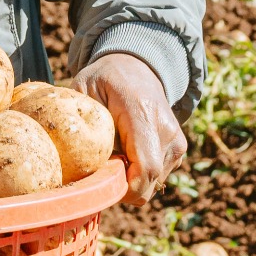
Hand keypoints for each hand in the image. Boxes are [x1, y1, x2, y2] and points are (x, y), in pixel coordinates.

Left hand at [74, 52, 186, 205]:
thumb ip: (82, 123)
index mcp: (142, 113)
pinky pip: (157, 177)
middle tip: (98, 173)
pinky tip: (125, 154)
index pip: (146, 166)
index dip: (126, 188)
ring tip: (112, 156)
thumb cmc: (104, 79)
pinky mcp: (178, 150)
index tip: (101, 187)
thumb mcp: (83, 91)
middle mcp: (166, 130)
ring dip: (130, 180)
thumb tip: (77, 162)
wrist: (136, 67)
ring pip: (153, 183)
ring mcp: (176, 141)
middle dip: (123, 188)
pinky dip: (138, 174)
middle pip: (149, 181)